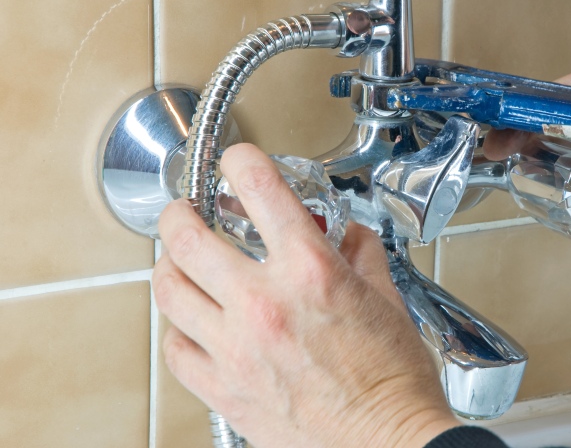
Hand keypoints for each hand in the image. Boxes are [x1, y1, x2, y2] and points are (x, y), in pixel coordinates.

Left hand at [152, 143, 458, 447]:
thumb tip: (346, 236)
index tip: (236, 162)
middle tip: (186, 212)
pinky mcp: (225, 390)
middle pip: (187, 236)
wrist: (387, 443)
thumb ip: (360, 254)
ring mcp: (237, 348)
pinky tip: (192, 324)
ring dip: (171, 266)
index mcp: (310, 271)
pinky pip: (175, 349)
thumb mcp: (386, 298)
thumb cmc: (393, 380)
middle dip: (180, 213)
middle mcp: (265, 303)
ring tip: (182, 264)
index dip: (240, 160)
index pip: (260, 188)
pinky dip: (177, 329)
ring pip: (168, 290)